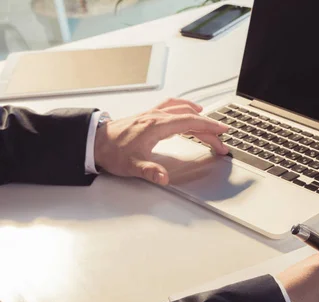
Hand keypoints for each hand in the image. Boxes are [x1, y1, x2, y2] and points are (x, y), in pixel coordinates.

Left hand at [94, 98, 228, 185]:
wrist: (95, 142)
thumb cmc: (112, 152)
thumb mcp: (132, 166)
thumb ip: (149, 172)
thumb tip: (163, 178)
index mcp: (157, 126)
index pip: (190, 122)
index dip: (209, 127)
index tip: (223, 131)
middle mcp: (156, 116)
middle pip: (190, 117)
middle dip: (209, 128)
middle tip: (221, 141)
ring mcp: (153, 114)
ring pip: (183, 110)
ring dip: (199, 117)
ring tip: (211, 125)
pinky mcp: (149, 115)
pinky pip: (173, 106)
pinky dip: (186, 108)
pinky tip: (190, 110)